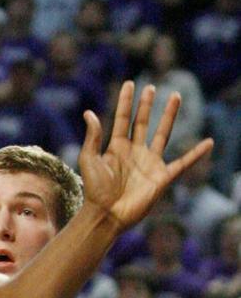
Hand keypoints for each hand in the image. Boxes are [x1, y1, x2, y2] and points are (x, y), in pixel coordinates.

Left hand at [78, 81, 212, 230]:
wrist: (107, 214)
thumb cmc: (95, 189)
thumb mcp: (89, 159)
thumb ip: (92, 136)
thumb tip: (89, 112)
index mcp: (116, 146)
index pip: (123, 118)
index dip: (126, 101)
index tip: (130, 84)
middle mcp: (134, 151)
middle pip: (142, 122)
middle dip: (146, 105)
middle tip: (151, 87)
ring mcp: (149, 162)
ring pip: (162, 134)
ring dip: (169, 116)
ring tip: (175, 97)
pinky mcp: (162, 176)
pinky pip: (183, 162)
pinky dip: (196, 153)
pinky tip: (208, 142)